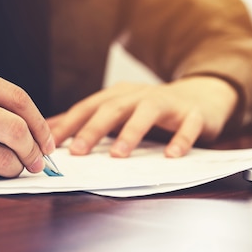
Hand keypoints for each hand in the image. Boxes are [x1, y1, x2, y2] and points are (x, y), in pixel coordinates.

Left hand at [48, 76, 237, 157]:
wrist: (203, 95)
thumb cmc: (152, 108)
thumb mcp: (119, 109)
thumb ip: (88, 120)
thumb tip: (49, 128)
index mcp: (118, 95)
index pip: (87, 107)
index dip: (67, 124)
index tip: (48, 144)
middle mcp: (139, 95)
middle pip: (112, 108)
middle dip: (92, 130)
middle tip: (77, 152)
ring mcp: (168, 103)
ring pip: (147, 113)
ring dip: (131, 132)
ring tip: (118, 155)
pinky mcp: (194, 113)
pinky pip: (187, 126)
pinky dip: (180, 140)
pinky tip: (171, 156)